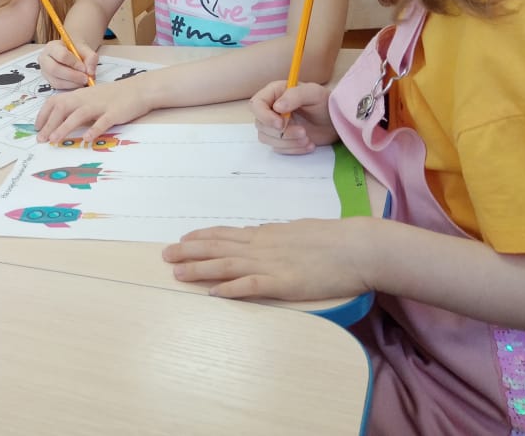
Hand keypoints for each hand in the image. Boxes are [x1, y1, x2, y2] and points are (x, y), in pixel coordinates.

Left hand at [35, 81, 148, 144]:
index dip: (44, 114)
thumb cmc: (112, 97)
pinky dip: (94, 130)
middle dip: (49, 124)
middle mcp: (86, 99)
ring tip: (54, 140)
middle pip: (63, 108)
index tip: (37, 128)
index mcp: (79, 95)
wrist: (138, 89)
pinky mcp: (114, 113)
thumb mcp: (90, 99)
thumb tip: (59, 123)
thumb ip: (76, 109)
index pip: (55, 101)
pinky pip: (103, 121)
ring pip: (78, 115)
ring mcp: (100, 105)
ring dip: (64, 127)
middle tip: (41, 139)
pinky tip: (86, 139)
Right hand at [38, 39, 97, 88]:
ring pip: (56, 80)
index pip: (61, 55)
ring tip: (83, 81)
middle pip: (54, 69)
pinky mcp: (48, 80)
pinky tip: (78, 83)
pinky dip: (70, 86)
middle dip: (72, 76)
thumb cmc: (76, 50)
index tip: (84, 68)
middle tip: (85, 78)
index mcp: (52, 46)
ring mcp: (45, 71)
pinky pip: (58, 86)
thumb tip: (90, 72)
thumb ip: (91, 58)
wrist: (72, 54)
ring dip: (72, 83)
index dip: (74, 63)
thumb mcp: (86, 49)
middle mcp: (45, 58)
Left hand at [162, 218, 373, 300]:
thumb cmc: (336, 240)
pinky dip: (231, 289)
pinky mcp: (284, 283)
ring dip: (200, 268)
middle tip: (164, 254)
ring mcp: (272, 263)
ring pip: (227, 264)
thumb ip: (279, 236)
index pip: (227, 233)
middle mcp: (263, 246)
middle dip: (189, 250)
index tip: (183, 238)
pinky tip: (214, 293)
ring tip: (177, 271)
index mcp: (268, 234)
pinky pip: (252, 286)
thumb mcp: (299, 231)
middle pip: (218, 246)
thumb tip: (264, 233)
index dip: (202, 236)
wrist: (360, 247)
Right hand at [250, 80, 337, 154]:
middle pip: (261, 124)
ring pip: (267, 138)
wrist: (336, 122)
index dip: (264, 116)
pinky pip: (278, 148)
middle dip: (282, 132)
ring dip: (288, 142)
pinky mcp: (281, 139)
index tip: (280, 124)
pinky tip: (308, 144)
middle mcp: (270, 109)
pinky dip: (293, 149)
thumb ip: (295, 96)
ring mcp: (274, 126)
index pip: (256, 105)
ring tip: (307, 139)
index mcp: (274, 93)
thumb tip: (277, 107)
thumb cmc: (324, 103)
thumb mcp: (313, 93)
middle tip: (303, 132)